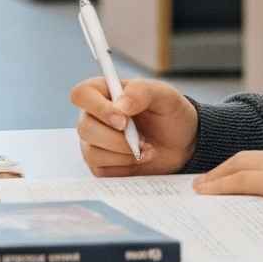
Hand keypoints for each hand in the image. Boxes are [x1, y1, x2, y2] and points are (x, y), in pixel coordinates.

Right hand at [72, 76, 196, 176]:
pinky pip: (100, 169)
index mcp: (102, 92)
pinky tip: (140, 158)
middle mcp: (93, 116)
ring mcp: (94, 141)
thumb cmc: (169, 113)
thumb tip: (119, 107)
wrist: (181, 143)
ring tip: (147, 149)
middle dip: (117, 138)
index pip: (81, 94)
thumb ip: (141, 92)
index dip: (98, 108)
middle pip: (85, 127)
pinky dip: (124, 165)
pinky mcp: (100, 164)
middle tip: (143, 139)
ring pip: (92, 152)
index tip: (123, 120)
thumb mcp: (164, 95)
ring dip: (124, 153)